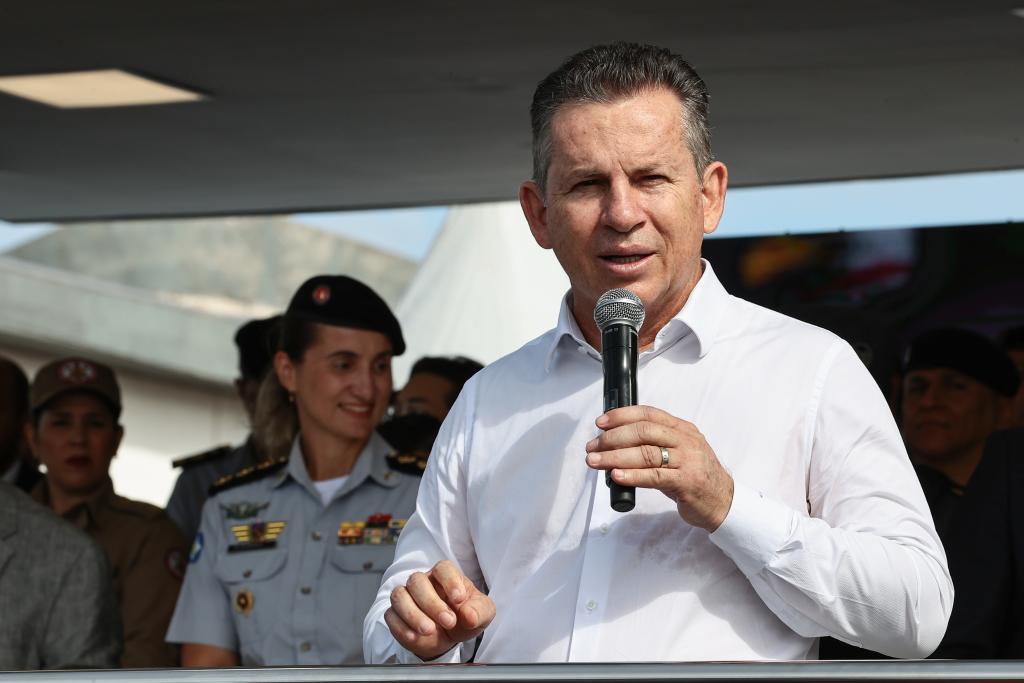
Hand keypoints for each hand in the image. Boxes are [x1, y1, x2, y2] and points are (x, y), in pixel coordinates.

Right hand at [385, 560, 494, 660]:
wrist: (449, 637)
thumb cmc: (465, 617)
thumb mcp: (482, 614)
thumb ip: (479, 611)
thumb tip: (469, 615)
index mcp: (445, 576)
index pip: (443, 568)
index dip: (450, 581)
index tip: (459, 599)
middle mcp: (423, 582)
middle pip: (417, 581)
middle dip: (432, 603)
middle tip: (449, 621)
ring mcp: (406, 597)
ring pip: (399, 596)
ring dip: (413, 614)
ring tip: (429, 630)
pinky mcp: (395, 615)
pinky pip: (390, 615)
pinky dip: (401, 627)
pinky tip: (415, 637)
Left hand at [585, 405, 733, 530]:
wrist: (723, 501)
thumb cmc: (694, 476)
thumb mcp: (678, 452)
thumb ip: (654, 444)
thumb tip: (614, 444)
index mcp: (682, 429)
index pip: (648, 414)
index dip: (622, 415)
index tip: (600, 423)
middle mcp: (685, 441)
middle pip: (643, 431)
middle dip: (613, 437)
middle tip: (593, 446)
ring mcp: (688, 461)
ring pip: (646, 453)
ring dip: (615, 457)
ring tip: (595, 461)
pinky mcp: (687, 482)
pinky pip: (654, 476)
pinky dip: (632, 475)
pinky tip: (616, 476)